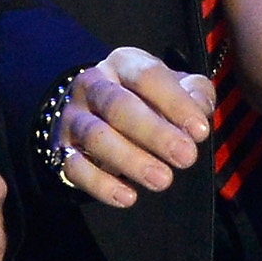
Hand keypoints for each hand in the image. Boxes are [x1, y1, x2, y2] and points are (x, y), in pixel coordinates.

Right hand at [53, 46, 215, 208]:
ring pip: (96, 136)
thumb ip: (193, 93)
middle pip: (119, 106)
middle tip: (186, 157)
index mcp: (123, 63)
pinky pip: (75, 167)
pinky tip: (128, 197)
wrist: (94, 110)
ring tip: (162, 180)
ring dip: (130, 160)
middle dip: (155, 133)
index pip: (148, 76)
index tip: (201, 131)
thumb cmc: (146, 98)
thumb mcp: (173, 87)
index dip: (175, 103)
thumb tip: (200, 111)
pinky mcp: (60, 149)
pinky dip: (101, 184)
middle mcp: (93, 85)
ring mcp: (73, 117)